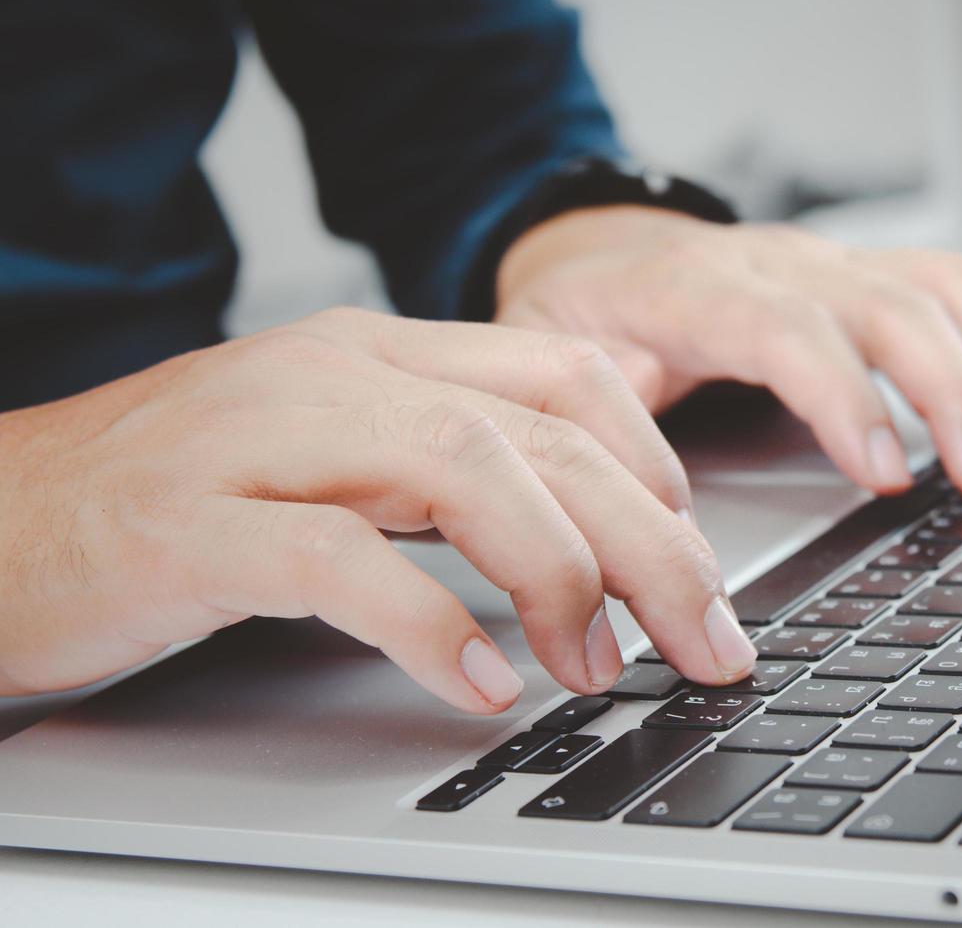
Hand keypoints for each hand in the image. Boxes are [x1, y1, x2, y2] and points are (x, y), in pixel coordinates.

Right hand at [0, 308, 756, 707]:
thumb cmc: (174, 501)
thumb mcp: (335, 461)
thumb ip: (448, 477)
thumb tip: (585, 541)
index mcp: (380, 354)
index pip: (562, 374)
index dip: (654, 462)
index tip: (697, 551)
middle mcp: (335, 375)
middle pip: (542, 432)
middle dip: (653, 541)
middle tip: (708, 637)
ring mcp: (262, 438)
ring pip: (464, 468)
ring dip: (562, 575)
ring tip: (605, 664)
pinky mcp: (193, 524)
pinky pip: (338, 561)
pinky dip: (429, 627)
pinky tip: (483, 685)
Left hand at [496, 206, 961, 500]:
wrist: (596, 254)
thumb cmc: (579, 319)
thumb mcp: (550, 363)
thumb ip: (592, 420)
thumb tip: (644, 508)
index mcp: (692, 288)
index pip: (787, 328)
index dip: (847, 398)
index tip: (890, 476)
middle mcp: (776, 264)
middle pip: (890, 303)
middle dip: (954, 392)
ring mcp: (829, 265)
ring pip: (941, 288)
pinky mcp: (864, 277)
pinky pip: (958, 291)